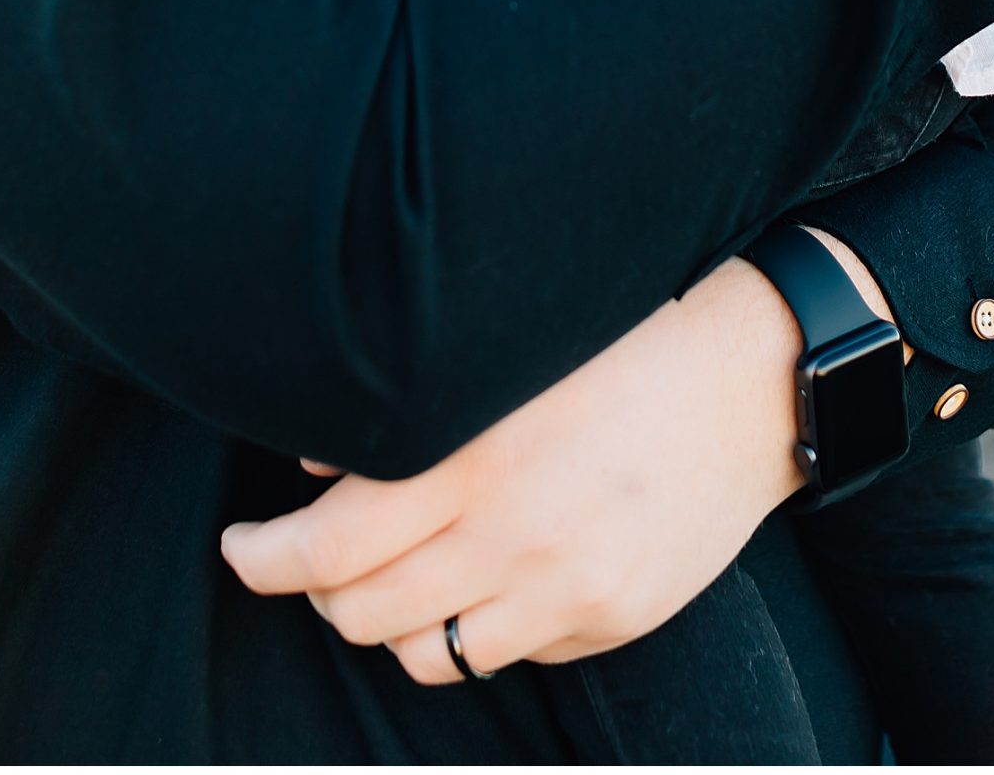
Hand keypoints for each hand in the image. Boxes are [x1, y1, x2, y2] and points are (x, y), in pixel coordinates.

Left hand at [220, 255, 806, 683]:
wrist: (752, 378)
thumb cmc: (621, 338)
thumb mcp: (505, 347)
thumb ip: (407, 405)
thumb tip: (314, 462)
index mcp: (476, 454)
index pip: (328, 547)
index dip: (264, 557)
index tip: (241, 544)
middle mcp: (516, 534)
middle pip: (363, 612)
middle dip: (313, 594)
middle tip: (300, 560)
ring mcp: (567, 589)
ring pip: (427, 654)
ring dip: (388, 621)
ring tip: (386, 576)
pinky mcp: (610, 619)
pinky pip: (507, 656)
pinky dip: (473, 627)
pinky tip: (477, 577)